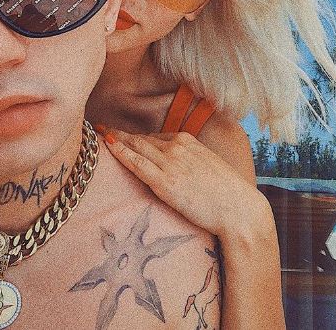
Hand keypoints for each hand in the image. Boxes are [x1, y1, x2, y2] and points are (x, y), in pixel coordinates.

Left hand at [96, 127, 275, 249]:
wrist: (239, 209)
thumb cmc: (227, 192)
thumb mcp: (207, 165)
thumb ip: (188, 159)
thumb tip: (177, 163)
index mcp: (187, 141)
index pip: (154, 138)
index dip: (135, 139)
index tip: (120, 136)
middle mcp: (176, 147)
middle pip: (141, 139)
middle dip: (119, 133)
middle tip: (99, 127)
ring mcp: (169, 163)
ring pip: (135, 147)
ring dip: (114, 139)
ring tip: (96, 134)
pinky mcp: (164, 182)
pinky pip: (137, 164)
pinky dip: (120, 152)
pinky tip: (107, 145)